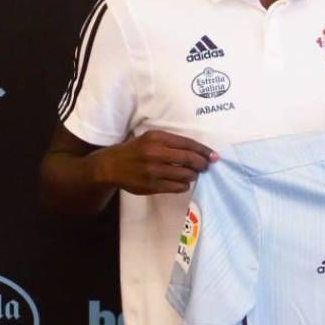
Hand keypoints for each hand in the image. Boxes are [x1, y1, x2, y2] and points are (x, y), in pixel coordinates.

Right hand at [91, 130, 216, 195]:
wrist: (111, 166)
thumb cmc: (136, 150)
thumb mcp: (151, 138)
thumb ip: (172, 143)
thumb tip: (199, 151)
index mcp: (157, 138)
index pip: (187, 144)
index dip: (203, 150)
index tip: (213, 155)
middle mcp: (155, 153)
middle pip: (189, 159)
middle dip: (202, 163)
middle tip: (206, 166)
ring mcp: (153, 170)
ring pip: (185, 174)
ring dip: (194, 175)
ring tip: (194, 174)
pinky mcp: (151, 185)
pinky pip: (176, 187)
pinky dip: (184, 185)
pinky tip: (183, 183)